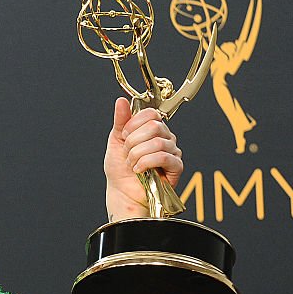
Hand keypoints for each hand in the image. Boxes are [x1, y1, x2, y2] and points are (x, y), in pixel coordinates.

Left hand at [103, 97, 183, 220]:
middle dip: (133, 142)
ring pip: (158, 142)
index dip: (134, 124)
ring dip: (137, 155)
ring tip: (132, 164)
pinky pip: (164, 157)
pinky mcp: (176, 167)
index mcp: (152, 129)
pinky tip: (139, 170)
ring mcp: (172, 152)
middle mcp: (165, 138)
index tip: (124, 137)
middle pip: (154, 126)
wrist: (121, 193)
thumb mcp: (116, 141)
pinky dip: (146, 163)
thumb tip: (121, 101)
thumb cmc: (120, 170)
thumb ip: (120, 121)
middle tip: (127, 153)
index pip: (151, 113)